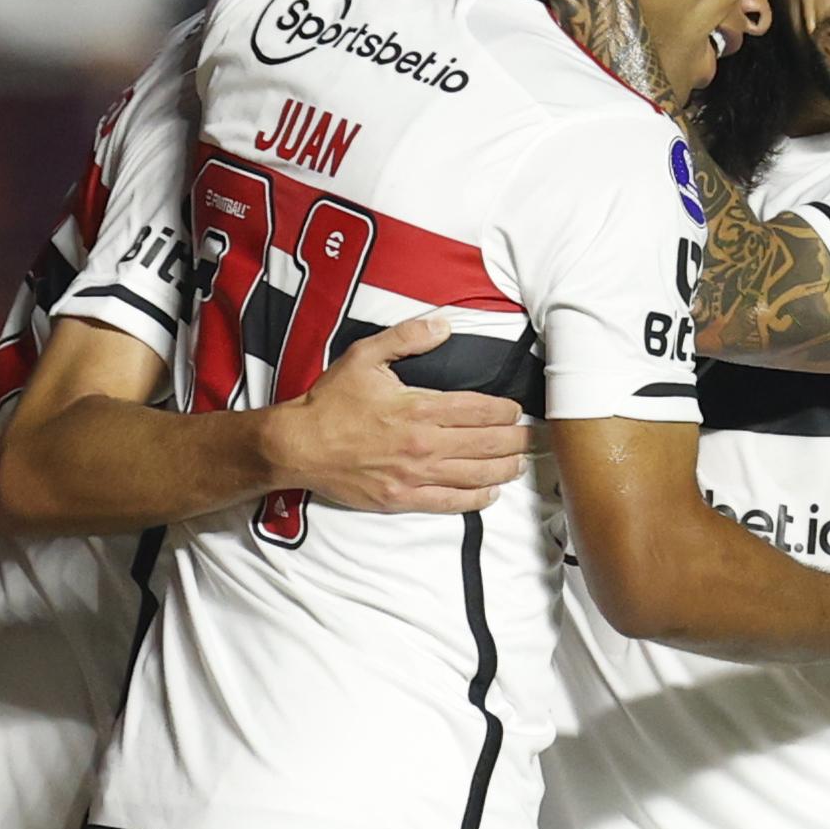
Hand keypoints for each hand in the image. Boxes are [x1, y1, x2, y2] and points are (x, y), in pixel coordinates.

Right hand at [262, 316, 530, 514]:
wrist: (298, 446)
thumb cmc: (330, 402)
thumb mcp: (365, 357)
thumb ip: (406, 339)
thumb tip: (443, 325)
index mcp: (419, 407)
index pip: (479, 409)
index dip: (505, 411)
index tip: (516, 411)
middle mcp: (423, 443)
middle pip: (486, 443)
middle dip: (515, 440)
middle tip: (531, 438)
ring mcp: (414, 475)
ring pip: (475, 474)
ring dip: (503, 469)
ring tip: (519, 463)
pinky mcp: (402, 499)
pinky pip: (450, 502)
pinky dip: (476, 499)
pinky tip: (491, 493)